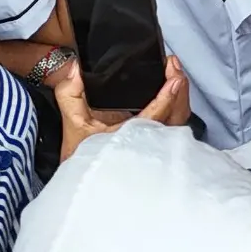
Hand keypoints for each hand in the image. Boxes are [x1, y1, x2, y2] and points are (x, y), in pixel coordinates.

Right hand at [50, 53, 191, 158]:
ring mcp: (155, 146)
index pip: (157, 116)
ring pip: (178, 121)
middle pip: (176, 116)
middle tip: (173, 67)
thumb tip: (74, 70)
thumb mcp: (73, 126)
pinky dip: (176, 107)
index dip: (167, 97)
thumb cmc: (83, 160)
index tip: (172, 78)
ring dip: (180, 97)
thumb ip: (70, 95)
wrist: (84, 184)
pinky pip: (174, 125)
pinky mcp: (156, 145)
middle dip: (180, 89)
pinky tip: (172, 94)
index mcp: (132, 139)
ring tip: (174, 74)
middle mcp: (149, 144)